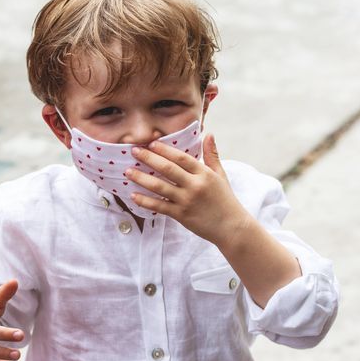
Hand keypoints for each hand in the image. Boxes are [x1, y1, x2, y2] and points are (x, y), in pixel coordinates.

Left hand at [127, 134, 251, 245]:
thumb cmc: (225, 199)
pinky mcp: (181, 215)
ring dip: (142, 178)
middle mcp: (194, 186)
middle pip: (168, 169)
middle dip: (149, 158)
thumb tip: (209, 134)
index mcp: (204, 174)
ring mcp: (187, 201)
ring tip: (128, 172)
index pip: (181, 158)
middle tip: (134, 151)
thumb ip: (212, 154)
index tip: (152, 143)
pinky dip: (145, 201)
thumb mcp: (220, 175)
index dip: (165, 149)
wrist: (231, 227)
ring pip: (160, 187)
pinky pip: (159, 206)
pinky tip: (133, 195)